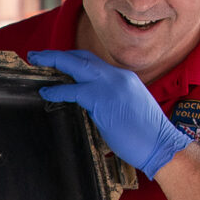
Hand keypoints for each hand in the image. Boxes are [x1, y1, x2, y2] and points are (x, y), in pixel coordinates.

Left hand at [28, 49, 194, 176]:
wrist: (162, 145)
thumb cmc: (146, 136)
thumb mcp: (127, 110)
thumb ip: (108, 102)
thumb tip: (89, 107)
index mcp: (123, 79)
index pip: (93, 62)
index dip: (72, 59)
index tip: (57, 60)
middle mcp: (117, 77)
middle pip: (82, 57)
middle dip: (57, 54)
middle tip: (37, 55)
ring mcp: (111, 86)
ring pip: (76, 65)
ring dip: (53, 62)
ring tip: (36, 62)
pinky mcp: (104, 100)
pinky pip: (74, 90)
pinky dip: (57, 90)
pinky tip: (46, 92)